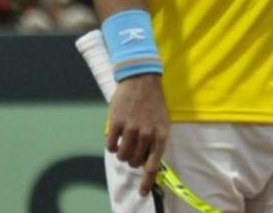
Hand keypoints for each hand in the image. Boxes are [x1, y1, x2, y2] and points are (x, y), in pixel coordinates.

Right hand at [106, 74, 169, 196]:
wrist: (141, 79)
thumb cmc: (152, 102)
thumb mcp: (162, 122)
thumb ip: (155, 142)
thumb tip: (146, 163)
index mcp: (161, 135)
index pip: (153, 165)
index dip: (146, 181)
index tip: (141, 193)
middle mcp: (147, 134)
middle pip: (134, 162)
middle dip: (131, 158)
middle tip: (132, 147)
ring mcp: (131, 129)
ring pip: (121, 156)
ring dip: (121, 153)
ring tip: (123, 141)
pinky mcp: (116, 123)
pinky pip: (110, 146)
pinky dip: (111, 145)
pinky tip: (115, 135)